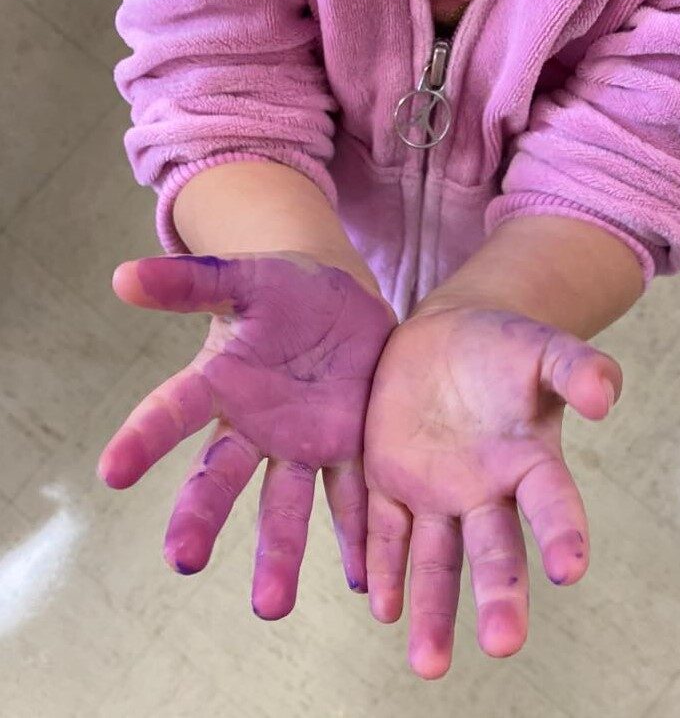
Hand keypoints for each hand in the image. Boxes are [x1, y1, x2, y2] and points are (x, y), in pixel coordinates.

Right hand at [98, 252, 395, 617]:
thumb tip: (121, 276)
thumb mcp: (244, 279)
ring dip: (280, 552)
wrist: (341, 303)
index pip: (173, 412)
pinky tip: (364, 580)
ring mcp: (303, 443)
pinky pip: (352, 496)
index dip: (143, 438)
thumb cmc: (286, 289)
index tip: (113, 471)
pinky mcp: (350, 446)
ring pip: (286, 503)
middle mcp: (255, 426)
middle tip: (182, 560)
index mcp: (221, 382)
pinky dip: (358, 535)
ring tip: (270, 606)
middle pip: (222, 476)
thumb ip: (193, 283)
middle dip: (201, 517)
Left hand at [363, 307, 620, 677]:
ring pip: (436, 559)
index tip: (570, 570)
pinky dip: (383, 569)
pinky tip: (383, 606)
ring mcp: (435, 492)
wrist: (441, 338)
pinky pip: (385, 532)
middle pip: (493, 550)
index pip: (552, 503)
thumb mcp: (541, 349)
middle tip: (502, 644)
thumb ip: (576, 368)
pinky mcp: (389, 482)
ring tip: (429, 662)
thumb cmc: (501, 345)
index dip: (563, 533)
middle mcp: (484, 489)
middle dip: (498, 594)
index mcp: (527, 459)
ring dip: (432, 608)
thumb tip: (605, 396)